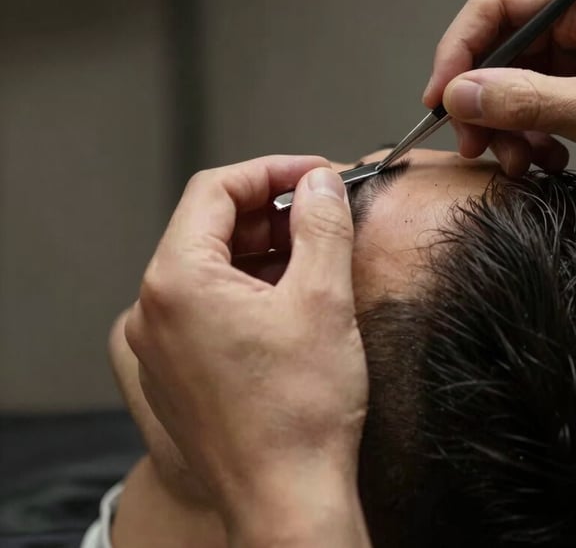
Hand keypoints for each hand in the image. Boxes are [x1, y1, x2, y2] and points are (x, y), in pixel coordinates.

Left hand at [124, 156, 370, 547]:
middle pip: (210, 226)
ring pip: (212, 266)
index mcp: (176, 282)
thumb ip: (321, 224)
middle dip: (271, 211)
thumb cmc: (300, 414)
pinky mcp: (178, 370)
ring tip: (315, 254)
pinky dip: (250, 286)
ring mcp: (160, 344)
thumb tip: (321, 183)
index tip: (315, 175)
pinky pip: (208, 304)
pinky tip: (293, 295)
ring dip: (264, 249)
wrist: (287, 501)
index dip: (271, 172)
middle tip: (322, 212)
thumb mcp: (324, 298)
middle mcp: (154, 310)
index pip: (215, 190)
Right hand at [424, 0, 575, 216]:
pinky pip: (530, 103)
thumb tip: (460, 93)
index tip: (441, 96)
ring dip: (503, 125)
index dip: (459, 49)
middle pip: (498, 45)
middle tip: (474, 141)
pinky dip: (526, 134)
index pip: (497, 3)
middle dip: (481, 99)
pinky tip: (544, 158)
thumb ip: (524, 100)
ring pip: (510, 80)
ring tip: (516, 160)